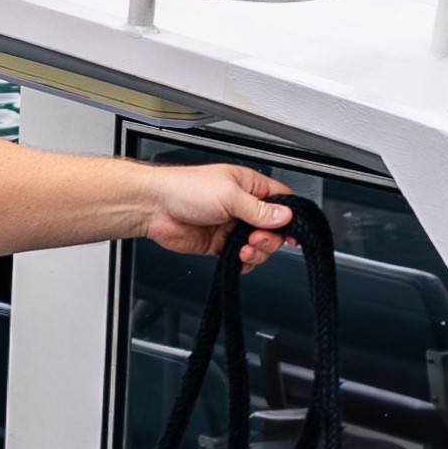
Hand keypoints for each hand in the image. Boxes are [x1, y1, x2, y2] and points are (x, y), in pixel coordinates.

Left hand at [134, 162, 292, 266]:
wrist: (155, 208)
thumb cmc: (184, 189)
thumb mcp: (229, 195)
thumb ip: (258, 209)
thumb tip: (284, 216)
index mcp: (248, 186)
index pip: (281, 200)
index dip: (291, 216)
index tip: (293, 231)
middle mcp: (242, 206)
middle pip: (274, 227)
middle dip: (270, 238)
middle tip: (256, 239)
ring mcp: (231, 226)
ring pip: (259, 245)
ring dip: (257, 252)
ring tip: (244, 249)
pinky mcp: (220, 244)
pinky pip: (241, 258)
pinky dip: (244, 263)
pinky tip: (238, 259)